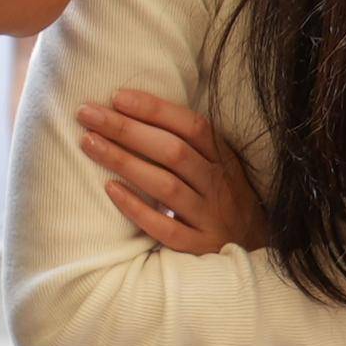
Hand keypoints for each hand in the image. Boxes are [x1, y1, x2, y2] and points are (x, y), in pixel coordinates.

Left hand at [76, 88, 258, 255]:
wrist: (257, 248)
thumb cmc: (223, 198)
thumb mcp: (219, 165)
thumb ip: (190, 143)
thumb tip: (134, 109)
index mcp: (223, 159)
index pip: (192, 126)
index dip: (155, 109)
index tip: (117, 97)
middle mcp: (219, 185)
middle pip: (173, 152)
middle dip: (127, 129)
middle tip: (88, 114)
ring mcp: (210, 217)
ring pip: (166, 186)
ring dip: (125, 162)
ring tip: (89, 144)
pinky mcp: (199, 246)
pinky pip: (166, 228)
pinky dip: (137, 209)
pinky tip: (110, 190)